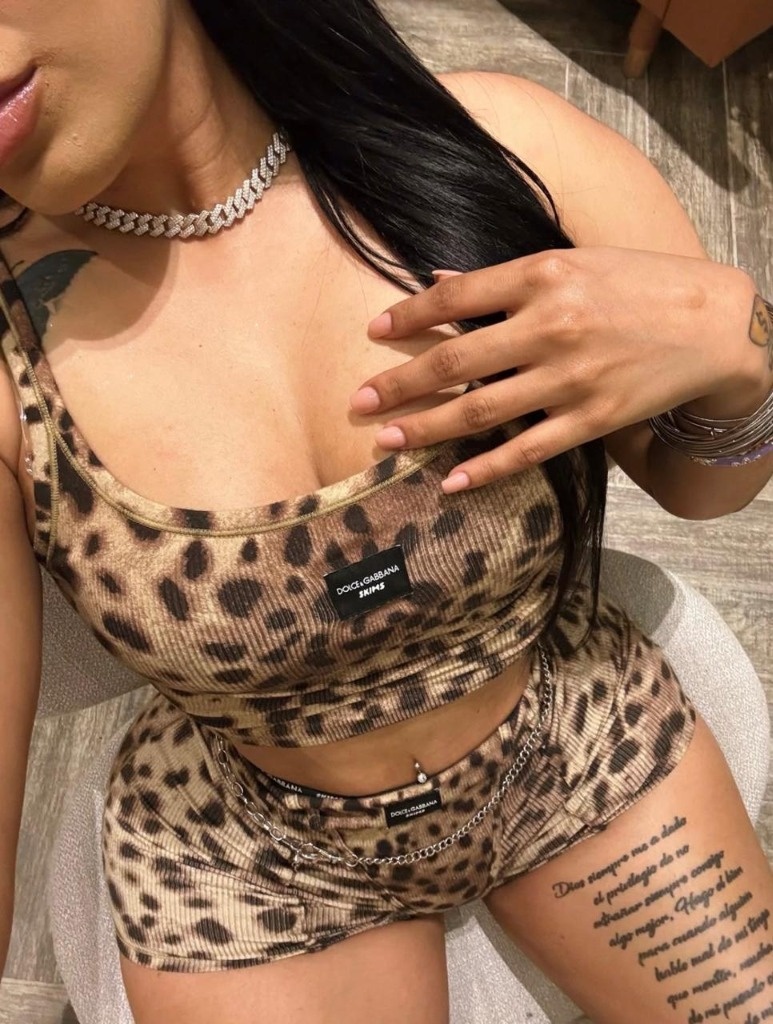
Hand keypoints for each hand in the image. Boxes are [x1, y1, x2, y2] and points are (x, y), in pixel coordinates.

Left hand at [349, 247, 757, 492]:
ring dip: (428, 428)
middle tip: (359, 403)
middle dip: (401, 384)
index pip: (457, 297)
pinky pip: (528, 449)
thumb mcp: (574, 260)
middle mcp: (551, 326)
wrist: (713, 323)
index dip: (410, 316)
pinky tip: (451, 481)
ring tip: (387, 440)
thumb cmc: (639, 284)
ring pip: (483, 410)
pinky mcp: (591, 418)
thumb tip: (440, 279)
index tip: (374, 331)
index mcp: (543, 275)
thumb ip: (505, 276)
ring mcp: (570, 377)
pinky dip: (486, 468)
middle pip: (457, 362)